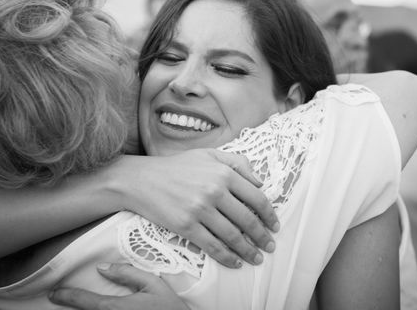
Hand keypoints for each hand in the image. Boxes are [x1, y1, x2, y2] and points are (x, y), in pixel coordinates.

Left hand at [49, 263, 188, 309]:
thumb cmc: (169, 309)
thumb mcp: (153, 285)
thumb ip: (128, 274)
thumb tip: (104, 268)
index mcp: (115, 308)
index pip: (84, 301)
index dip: (66, 297)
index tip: (54, 293)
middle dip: (73, 307)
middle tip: (60, 299)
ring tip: (79, 305)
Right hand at [109, 150, 278, 268]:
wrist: (141, 180)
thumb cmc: (176, 166)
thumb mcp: (209, 155)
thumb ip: (237, 162)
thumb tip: (260, 182)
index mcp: (224, 172)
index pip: (256, 197)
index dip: (269, 214)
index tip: (275, 224)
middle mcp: (215, 191)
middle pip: (247, 220)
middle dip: (263, 236)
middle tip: (270, 245)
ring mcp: (200, 210)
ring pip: (232, 236)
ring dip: (249, 250)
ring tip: (257, 258)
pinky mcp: (186, 226)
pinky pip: (212, 246)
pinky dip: (227, 257)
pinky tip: (235, 262)